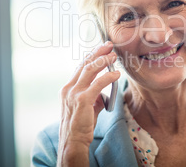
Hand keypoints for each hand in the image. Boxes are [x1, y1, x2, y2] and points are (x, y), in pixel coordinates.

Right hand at [57, 41, 119, 165]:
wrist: (73, 141)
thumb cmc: (80, 125)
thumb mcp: (87, 107)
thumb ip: (95, 96)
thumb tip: (105, 92)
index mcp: (68, 88)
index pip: (81, 67)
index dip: (92, 56)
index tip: (102, 49)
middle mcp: (69, 88)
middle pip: (85, 64)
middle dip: (98, 53)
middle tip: (109, 45)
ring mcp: (74, 93)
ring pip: (90, 70)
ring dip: (103, 61)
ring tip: (114, 56)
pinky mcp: (82, 100)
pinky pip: (98, 84)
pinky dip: (108, 77)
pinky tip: (116, 74)